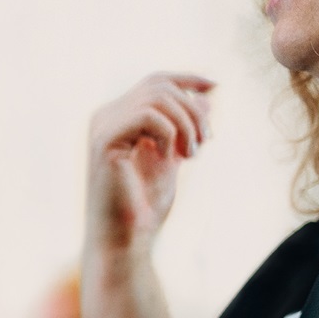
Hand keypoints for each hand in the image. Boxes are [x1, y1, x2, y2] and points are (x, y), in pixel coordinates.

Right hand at [85, 71, 214, 259]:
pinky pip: (149, 116)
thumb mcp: (174, 158)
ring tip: (192, 154)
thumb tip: (207, 97)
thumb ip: (185, 128)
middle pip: (159, 85)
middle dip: (192, 109)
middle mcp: (104, 117)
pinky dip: (170, 134)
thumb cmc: (145, 206)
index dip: (187, 78)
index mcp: (117, 118)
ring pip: (157, 97)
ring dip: (186, 123)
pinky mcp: (104, 140)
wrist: (126, 239)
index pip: (154, 82)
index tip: (216, 86)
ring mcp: (102, 127)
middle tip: (206, 142)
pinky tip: (171, 159)